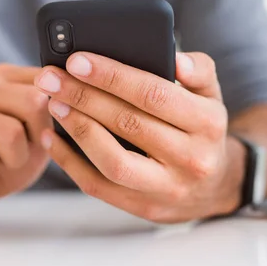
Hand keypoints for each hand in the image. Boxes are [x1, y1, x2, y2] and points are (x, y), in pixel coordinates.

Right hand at [0, 64, 52, 221]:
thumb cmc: (7, 158)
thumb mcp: (40, 131)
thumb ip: (52, 108)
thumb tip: (59, 94)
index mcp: (1, 76)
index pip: (46, 81)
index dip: (56, 115)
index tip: (41, 132)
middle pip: (32, 101)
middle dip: (36, 138)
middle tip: (20, 151)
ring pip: (9, 133)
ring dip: (15, 159)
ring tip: (0, 162)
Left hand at [34, 52, 245, 222]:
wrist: (216, 185)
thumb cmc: (202, 129)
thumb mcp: (211, 95)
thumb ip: (197, 69)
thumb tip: (173, 57)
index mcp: (207, 123)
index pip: (153, 94)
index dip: (112, 76)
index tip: (76, 60)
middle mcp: (191, 159)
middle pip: (128, 124)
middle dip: (83, 97)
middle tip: (50, 78)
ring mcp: (167, 188)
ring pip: (113, 161)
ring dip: (77, 129)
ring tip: (53, 103)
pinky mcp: (145, 208)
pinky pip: (99, 186)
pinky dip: (70, 162)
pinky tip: (52, 137)